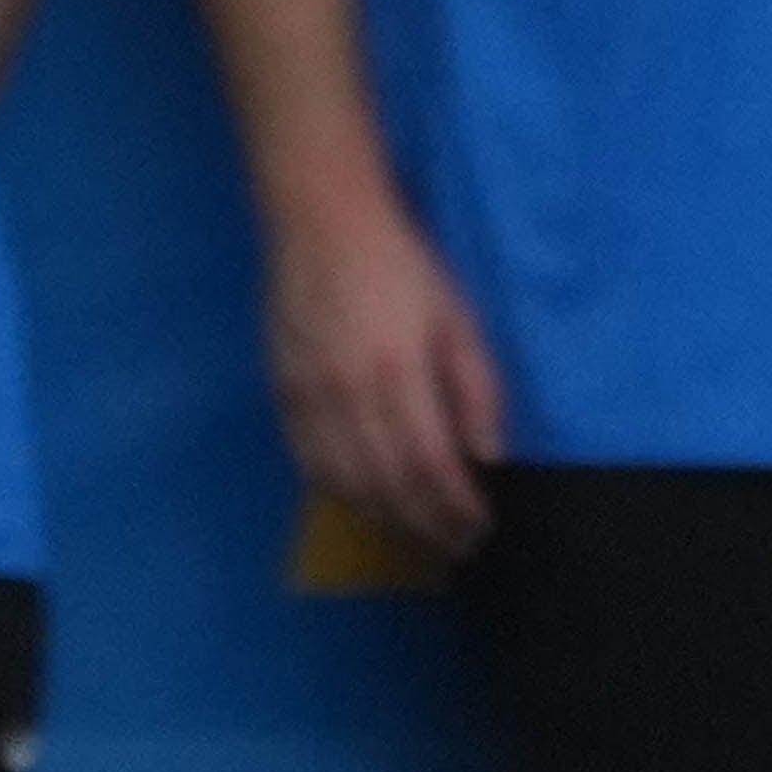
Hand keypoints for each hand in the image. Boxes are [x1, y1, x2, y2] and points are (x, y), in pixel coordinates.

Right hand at [266, 188, 506, 559]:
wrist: (321, 223)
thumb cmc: (404, 266)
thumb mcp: (457, 318)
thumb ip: (475, 390)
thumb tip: (488, 458)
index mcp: (397, 372)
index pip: (430, 465)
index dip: (456, 507)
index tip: (481, 528)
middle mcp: (347, 394)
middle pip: (387, 484)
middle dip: (426, 524)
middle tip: (457, 548)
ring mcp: (308, 397)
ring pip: (345, 482)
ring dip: (385, 519)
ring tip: (418, 538)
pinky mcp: (283, 393)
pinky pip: (308, 462)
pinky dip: (339, 494)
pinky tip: (366, 506)